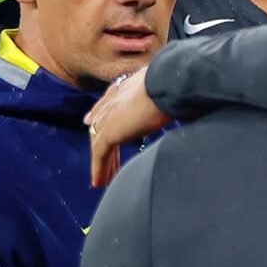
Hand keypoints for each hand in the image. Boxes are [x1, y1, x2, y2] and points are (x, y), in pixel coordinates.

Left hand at [84, 68, 171, 186]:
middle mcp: (110, 103)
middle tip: (103, 161)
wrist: (164, 84)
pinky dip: (98, 169)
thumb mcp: (162, 87)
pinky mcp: (107, 134)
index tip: (91, 122)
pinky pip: (99, 155)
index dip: (100, 116)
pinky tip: (100, 183)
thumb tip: (176, 93)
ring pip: (99, 144)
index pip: (106, 106)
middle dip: (101, 144)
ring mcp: (107, 119)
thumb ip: (160, 93)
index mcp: (122, 89)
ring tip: (104, 179)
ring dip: (102, 162)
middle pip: (99, 127)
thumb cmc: (170, 84)